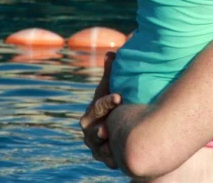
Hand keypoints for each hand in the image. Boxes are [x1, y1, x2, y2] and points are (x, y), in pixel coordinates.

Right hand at [79, 51, 122, 168]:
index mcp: (92, 112)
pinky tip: (120, 158)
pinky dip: (113, 159)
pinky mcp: (105, 158)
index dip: (107, 102)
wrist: (121, 132)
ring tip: (115, 142)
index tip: (120, 96)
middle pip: (95, 130)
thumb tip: (111, 52)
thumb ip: (110, 73)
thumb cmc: (116, 105)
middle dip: (104, 126)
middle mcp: (91, 130)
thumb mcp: (112, 90)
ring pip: (99, 148)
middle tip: (114, 122)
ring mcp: (96, 146)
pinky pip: (109, 160)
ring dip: (106, 146)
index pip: (97, 106)